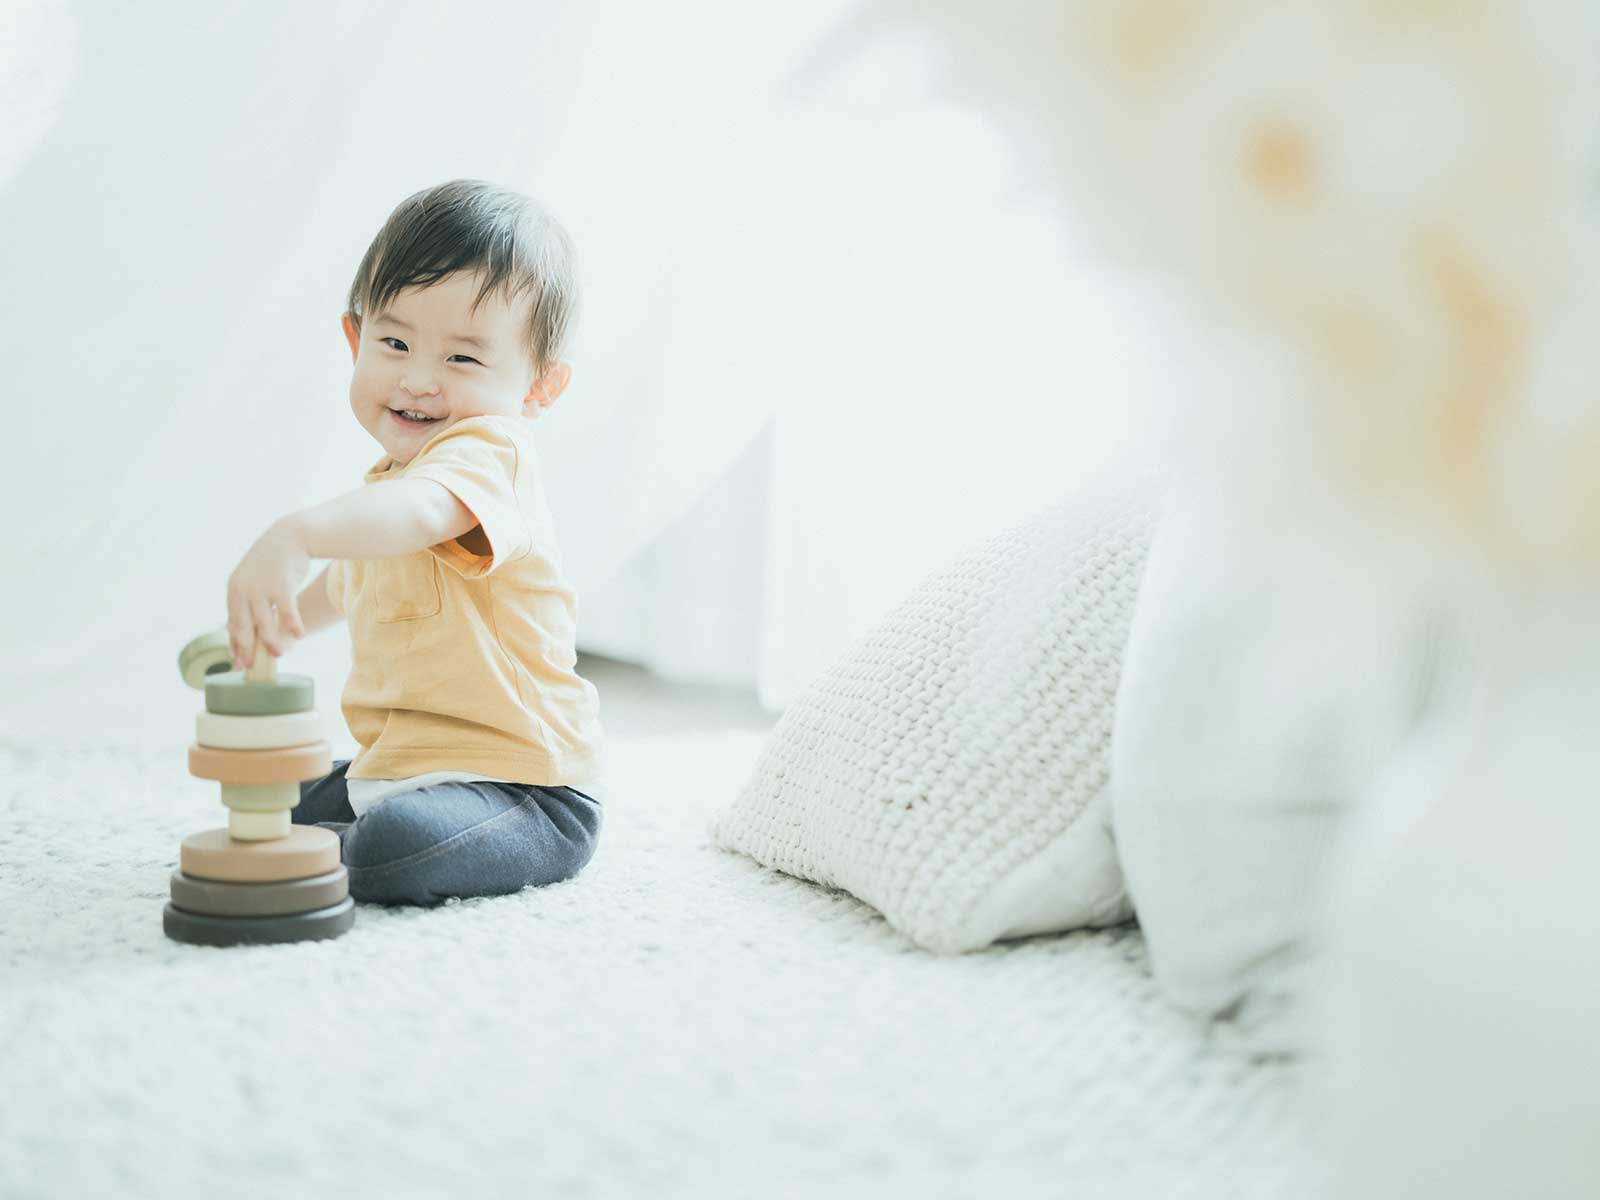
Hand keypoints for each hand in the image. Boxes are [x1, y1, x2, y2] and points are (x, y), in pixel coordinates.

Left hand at [227, 518, 309, 667]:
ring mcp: (262, 588)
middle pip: (243, 627)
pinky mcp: (281, 585)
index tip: (238, 660)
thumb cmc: (273, 561)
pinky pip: (286, 612)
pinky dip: (292, 625)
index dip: (235, 643)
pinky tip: (299, 635)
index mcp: (234, 589)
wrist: (290, 535)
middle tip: (249, 666)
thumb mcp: (254, 578)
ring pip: (265, 623)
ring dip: (272, 641)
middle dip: (247, 649)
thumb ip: (249, 600)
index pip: (232, 622)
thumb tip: (251, 628)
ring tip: (278, 654)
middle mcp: (243, 590)